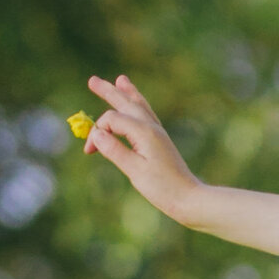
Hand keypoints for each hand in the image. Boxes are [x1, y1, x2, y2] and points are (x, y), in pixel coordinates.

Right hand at [79, 74, 208, 224]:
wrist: (189, 198)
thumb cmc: (162, 188)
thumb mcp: (134, 171)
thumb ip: (114, 150)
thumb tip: (97, 134)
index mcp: (144, 132)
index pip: (111, 120)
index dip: (96, 132)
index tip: (90, 152)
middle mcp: (152, 127)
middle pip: (126, 103)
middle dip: (109, 92)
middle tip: (92, 80)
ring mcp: (158, 132)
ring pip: (139, 106)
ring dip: (127, 93)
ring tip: (120, 80)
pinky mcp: (160, 140)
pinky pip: (147, 115)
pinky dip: (138, 105)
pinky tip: (136, 103)